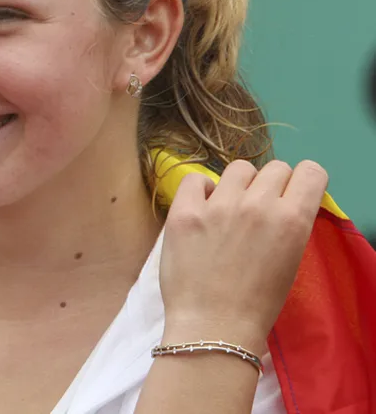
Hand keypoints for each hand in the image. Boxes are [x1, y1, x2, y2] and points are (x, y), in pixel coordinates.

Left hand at [158, 159, 328, 353]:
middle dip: (271, 185)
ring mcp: (218, 205)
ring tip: (228, 209)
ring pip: (238, 169)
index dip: (302, 181)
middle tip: (258, 209)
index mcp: (292, 220)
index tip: (292, 194)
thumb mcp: (290, 261)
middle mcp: (258, 205)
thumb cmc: (258, 302)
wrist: (214, 325)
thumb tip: (279, 201)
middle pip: (274, 168)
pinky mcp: (184, 211)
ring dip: (238, 185)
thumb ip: (287, 224)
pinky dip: (201, 190)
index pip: (309, 172)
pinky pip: (195, 179)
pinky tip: (201, 209)